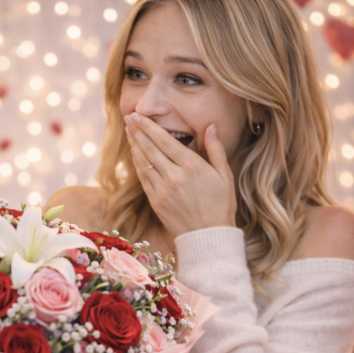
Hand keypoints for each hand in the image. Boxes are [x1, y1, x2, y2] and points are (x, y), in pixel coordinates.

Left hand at [125, 113, 236, 238]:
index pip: (165, 141)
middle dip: (138, 131)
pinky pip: (143, 178)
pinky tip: (134, 153)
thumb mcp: (224, 175)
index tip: (138, 115)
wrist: (208, 237)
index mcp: (192, 167)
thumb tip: (211, 126)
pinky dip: (137, 164)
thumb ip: (216, 149)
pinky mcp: (156, 202)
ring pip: (144, 162)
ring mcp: (163, 190)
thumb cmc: (221, 205)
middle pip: (151, 149)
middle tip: (129, 117)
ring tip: (128, 131)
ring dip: (135, 145)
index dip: (149, 127)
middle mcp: (174, 177)